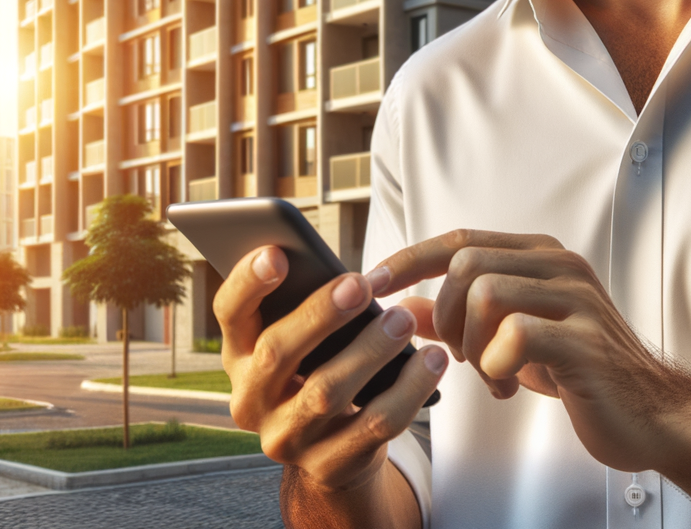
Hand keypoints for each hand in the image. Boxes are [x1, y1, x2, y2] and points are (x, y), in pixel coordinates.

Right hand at [214, 246, 447, 502]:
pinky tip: (433, 360)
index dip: (248, 281)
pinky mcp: (328, 466)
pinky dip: (408, 388)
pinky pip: (373, 425)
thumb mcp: (307, 339)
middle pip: (276, 352)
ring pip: (326, 392)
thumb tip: (356, 280)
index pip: (230, 312)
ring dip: (370, 349)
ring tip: (404, 318)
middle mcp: (251, 399)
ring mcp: (286, 439)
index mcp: (241, 353)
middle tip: (360, 284)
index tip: (278, 253)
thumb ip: (311, 306)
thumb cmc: (324, 366)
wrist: (337, 449)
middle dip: (320, 314)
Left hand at [370, 229, 675, 472]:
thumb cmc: (575, 370)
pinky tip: (509, 384)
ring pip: (487, 292)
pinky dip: (497, 365)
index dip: (410, 258)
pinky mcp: (584, 339)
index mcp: (539, 256)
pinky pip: (516, 334)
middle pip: (467, 261)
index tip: (372, 283)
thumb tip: (401, 307)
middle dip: (446, 313)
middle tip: (461, 352)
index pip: (461, 239)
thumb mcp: (507, 340)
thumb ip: (456, 319)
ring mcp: (576, 297)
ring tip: (489, 371)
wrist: (649, 412)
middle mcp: (559, 265)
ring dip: (471, 342)